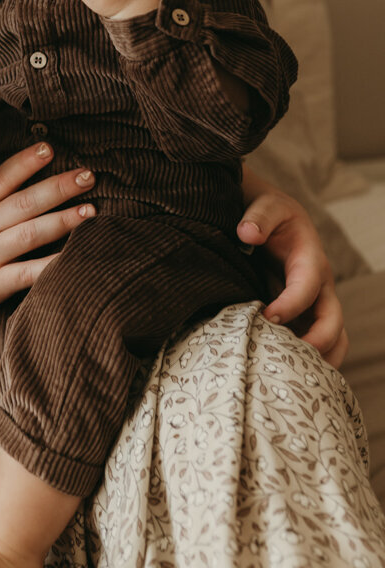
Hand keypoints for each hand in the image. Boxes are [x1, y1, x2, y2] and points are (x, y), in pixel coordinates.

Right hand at [0, 142, 96, 320]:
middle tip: (89, 175)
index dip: (26, 162)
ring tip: (91, 211)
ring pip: (30, 234)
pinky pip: (27, 274)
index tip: (50, 147)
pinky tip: (74, 258)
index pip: (2, 177)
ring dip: (63, 221)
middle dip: (59, 187)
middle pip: (25, 202)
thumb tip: (19, 167)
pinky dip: (51, 267)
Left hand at [238, 187, 347, 367]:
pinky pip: (320, 343)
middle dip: (316, 342)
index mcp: (311, 260)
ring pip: (335, 339)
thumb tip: (247, 234)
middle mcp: (321, 286)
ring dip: (320, 359)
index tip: (268, 317)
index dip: (292, 304)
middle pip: (333, 321)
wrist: (275, 220)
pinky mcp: (307, 315)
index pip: (309, 287)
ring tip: (292, 375)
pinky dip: (311, 360)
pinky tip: (286, 372)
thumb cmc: (271, 214)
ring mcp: (317, 304)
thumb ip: (258, 217)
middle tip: (286, 357)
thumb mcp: (266, 205)